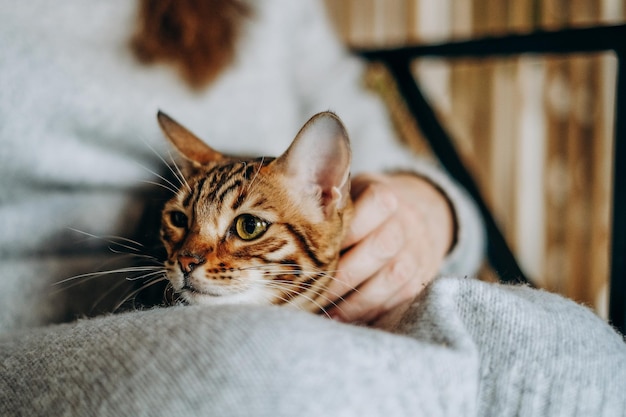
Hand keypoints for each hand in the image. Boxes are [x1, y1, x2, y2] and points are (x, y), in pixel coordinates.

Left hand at [324, 172, 454, 324]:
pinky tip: (347, 318)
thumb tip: (283, 224)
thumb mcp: (353, 193)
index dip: (344, 230)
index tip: (314, 249)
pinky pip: (399, 298)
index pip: (371, 209)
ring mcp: (418, 251)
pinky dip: (371, 312)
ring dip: (356, 301)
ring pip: (391, 278)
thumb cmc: (368, 206)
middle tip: (311, 292)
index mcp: (386, 196)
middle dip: (343, 275)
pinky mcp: (423, 277)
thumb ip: (329, 206)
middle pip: (380, 248)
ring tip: (326, 313)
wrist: (424, 214)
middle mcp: (407, 222)